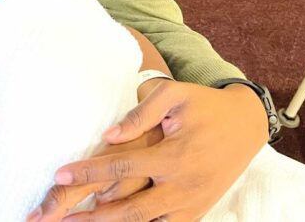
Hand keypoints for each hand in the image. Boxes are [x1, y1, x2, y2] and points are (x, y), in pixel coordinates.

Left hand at [34, 79, 267, 221]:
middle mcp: (182, 186)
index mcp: (173, 156)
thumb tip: (108, 136)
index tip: (59, 174)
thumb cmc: (204, 104)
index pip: (121, 167)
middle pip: (129, 210)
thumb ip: (140, 114)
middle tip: (60, 218)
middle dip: (92, 217)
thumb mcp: (174, 95)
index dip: (88, 172)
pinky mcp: (197, 211)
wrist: (246, 123)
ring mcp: (191, 204)